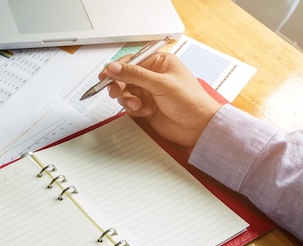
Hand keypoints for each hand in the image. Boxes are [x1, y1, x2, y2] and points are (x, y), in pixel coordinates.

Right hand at [100, 52, 221, 147]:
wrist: (198, 127)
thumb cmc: (190, 101)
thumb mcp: (161, 84)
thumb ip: (135, 75)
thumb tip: (114, 67)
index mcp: (159, 62)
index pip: (131, 61)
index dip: (116, 68)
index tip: (105, 76)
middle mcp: (152, 76)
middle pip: (124, 77)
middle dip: (119, 86)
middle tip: (116, 93)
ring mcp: (148, 92)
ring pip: (125, 92)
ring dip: (128, 100)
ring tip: (138, 106)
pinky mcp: (145, 107)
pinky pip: (129, 106)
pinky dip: (133, 109)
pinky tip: (145, 112)